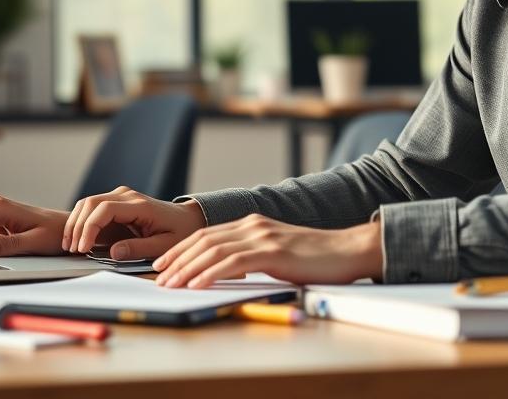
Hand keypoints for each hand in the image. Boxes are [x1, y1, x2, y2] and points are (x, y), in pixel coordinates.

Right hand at [63, 186, 205, 259]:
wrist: (187, 219)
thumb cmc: (179, 232)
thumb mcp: (164, 245)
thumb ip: (139, 249)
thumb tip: (114, 253)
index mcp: (140, 205)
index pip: (105, 210)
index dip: (90, 228)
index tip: (83, 248)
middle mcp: (128, 196)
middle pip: (91, 203)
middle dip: (77, 227)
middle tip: (72, 250)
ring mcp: (121, 196)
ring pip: (88, 203)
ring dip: (76, 223)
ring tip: (70, 246)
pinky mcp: (117, 201)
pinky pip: (93, 207)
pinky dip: (82, 221)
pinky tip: (78, 238)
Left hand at [152, 214, 382, 288]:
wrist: (350, 250)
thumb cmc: (317, 257)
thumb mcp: (277, 252)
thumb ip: (253, 256)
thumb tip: (226, 274)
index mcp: (252, 224)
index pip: (206, 234)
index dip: (181, 249)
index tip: (163, 264)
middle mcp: (253, 225)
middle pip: (203, 239)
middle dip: (177, 258)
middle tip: (158, 276)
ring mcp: (262, 236)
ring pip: (213, 250)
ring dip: (187, 268)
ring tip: (170, 283)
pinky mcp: (273, 252)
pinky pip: (234, 263)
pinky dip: (211, 273)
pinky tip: (197, 284)